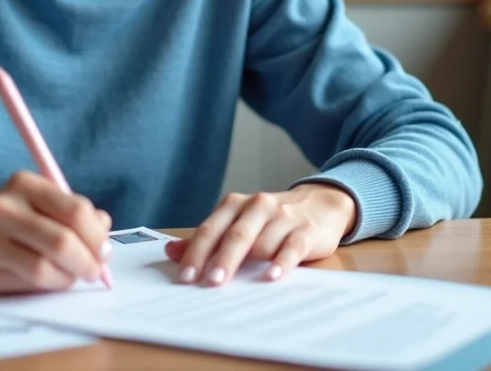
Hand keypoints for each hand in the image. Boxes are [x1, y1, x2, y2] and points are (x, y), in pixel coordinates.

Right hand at [0, 170, 112, 295]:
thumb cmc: (10, 222)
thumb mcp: (40, 205)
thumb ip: (74, 213)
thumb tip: (104, 227)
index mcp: (24, 184)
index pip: (74, 209)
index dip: (96, 235)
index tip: (105, 249)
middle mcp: (3, 207)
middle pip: (62, 240)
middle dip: (88, 261)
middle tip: (96, 270)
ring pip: (46, 267)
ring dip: (69, 277)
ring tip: (72, 276)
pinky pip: (28, 283)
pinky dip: (50, 285)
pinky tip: (51, 280)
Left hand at [164, 184, 356, 285]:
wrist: (320, 203)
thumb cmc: (271, 219)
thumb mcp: (237, 223)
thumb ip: (207, 238)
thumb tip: (171, 251)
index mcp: (235, 205)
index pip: (211, 228)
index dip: (197, 252)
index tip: (187, 276)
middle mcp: (257, 206)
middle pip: (235, 235)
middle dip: (222, 260)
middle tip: (210, 283)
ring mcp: (283, 217)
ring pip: (263, 242)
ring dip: (251, 264)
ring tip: (238, 287)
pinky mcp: (306, 230)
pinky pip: (292, 247)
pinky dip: (281, 262)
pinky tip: (272, 276)